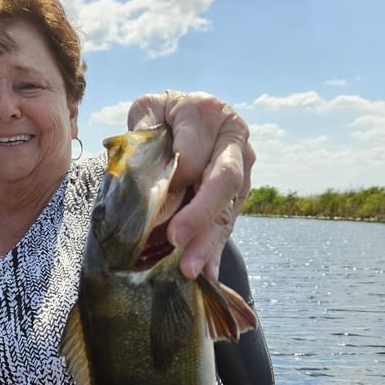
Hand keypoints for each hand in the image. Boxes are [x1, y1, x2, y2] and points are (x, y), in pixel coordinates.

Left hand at [128, 91, 254, 279]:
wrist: (184, 120)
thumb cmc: (161, 118)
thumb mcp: (148, 111)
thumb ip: (143, 129)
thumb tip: (143, 164)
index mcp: (208, 113)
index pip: (193, 153)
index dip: (174, 178)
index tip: (151, 200)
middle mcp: (233, 141)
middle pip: (223, 181)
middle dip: (200, 215)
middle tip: (176, 240)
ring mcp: (242, 171)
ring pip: (227, 209)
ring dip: (208, 242)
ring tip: (190, 269)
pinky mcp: (237, 198)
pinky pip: (226, 226)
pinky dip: (214, 251)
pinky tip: (207, 274)